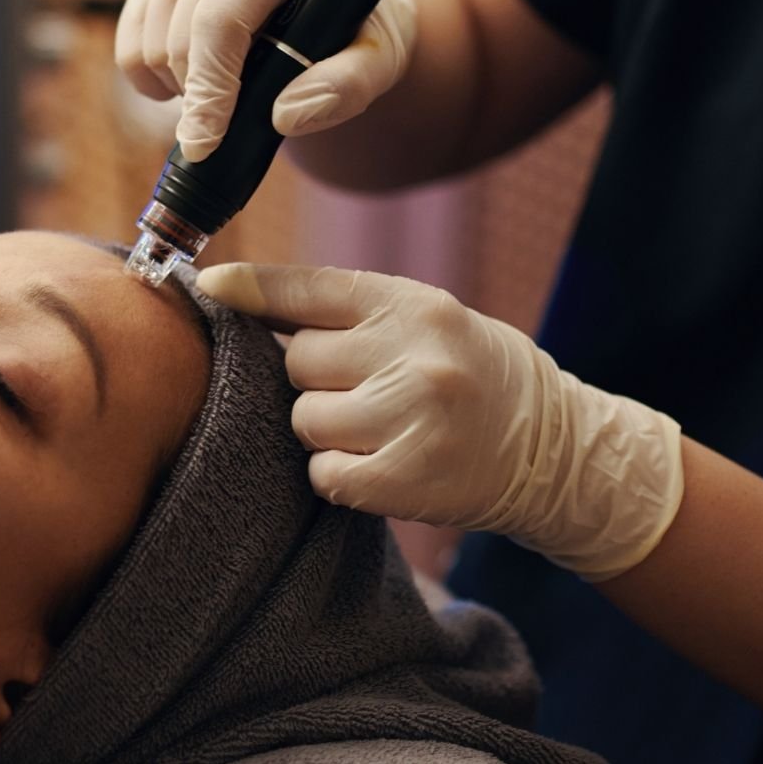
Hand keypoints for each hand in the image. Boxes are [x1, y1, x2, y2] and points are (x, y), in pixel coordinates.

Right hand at [115, 0, 417, 161]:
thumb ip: (348, 86)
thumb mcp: (378, 56)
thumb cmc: (356, 23)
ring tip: (226, 81)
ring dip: (180, 84)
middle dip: (201, 93)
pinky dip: (151, 73)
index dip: (209, 88)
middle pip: (179, 36)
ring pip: (146, 42)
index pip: (221, 19)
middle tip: (237, 110)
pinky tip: (196, 70)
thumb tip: (286, 115)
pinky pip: (128, 39)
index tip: (206, 143)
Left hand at [196, 261, 683, 580]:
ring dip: (325, 429)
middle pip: (296, 362)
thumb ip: (343, 312)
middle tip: (361, 389)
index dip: (250, 288)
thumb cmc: (471, 374)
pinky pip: (325, 473)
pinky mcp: (408, 478)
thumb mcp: (422, 320)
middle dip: (313, 379)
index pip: (309, 288)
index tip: (207, 285)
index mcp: (413, 305)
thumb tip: (236, 294)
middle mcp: (413, 355)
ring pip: (305, 420)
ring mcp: (412, 418)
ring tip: (374, 427)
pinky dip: (338, 473)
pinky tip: (377, 464)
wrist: (555, 450)